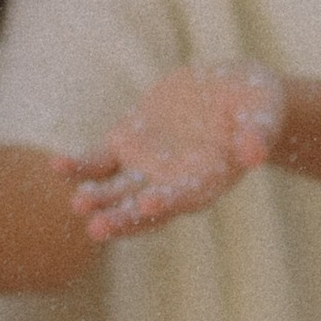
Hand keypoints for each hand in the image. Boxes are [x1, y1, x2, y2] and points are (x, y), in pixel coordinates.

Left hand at [68, 65, 282, 243]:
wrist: (231, 92)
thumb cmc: (256, 106)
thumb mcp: (263, 113)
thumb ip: (258, 133)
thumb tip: (255, 152)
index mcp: (208, 181)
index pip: (186, 198)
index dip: (169, 202)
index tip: (150, 205)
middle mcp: (173, 184)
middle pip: (144, 209)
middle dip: (122, 218)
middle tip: (98, 227)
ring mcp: (146, 168)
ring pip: (116, 192)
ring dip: (97, 199)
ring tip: (77, 204)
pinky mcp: (126, 147)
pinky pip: (97, 163)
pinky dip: (78, 167)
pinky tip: (57, 166)